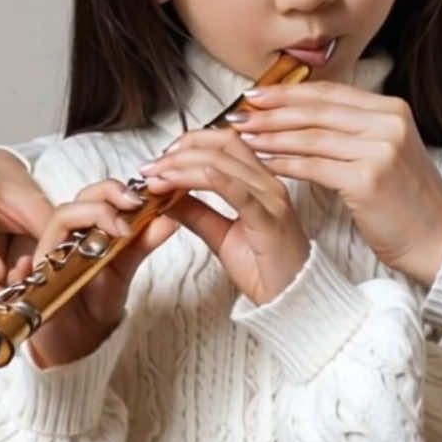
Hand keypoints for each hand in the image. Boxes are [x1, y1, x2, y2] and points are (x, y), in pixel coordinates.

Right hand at [26, 180, 177, 368]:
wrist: (81, 338)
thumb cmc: (97, 300)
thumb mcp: (126, 268)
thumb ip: (143, 242)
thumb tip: (172, 218)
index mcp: (85, 229)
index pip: (94, 196)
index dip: (116, 190)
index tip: (146, 195)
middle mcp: (63, 238)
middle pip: (76, 203)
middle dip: (105, 198)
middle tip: (134, 205)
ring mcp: (47, 260)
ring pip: (56, 225)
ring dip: (85, 218)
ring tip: (120, 231)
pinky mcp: (31, 286)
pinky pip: (21, 273)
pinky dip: (25, 267)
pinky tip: (41, 263)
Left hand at [140, 126, 308, 305]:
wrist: (291, 299)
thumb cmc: (264, 269)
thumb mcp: (220, 235)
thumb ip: (196, 212)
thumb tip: (166, 195)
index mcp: (259, 182)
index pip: (224, 144)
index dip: (189, 142)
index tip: (159, 158)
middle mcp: (267, 184)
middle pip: (222, 147)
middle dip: (180, 152)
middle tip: (150, 167)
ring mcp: (271, 201)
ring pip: (226, 166)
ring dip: (185, 167)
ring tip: (158, 177)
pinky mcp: (269, 222)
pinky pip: (244, 196)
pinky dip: (221, 181)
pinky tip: (201, 174)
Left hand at [232, 82, 441, 285]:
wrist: (437, 239)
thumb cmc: (406, 202)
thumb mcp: (387, 152)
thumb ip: (356, 130)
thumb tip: (308, 115)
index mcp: (391, 110)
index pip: (330, 93)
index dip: (288, 92)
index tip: (255, 94)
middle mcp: (388, 123)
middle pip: (317, 110)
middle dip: (272, 111)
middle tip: (238, 113)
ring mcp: (380, 149)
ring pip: (311, 136)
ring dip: (271, 136)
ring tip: (242, 137)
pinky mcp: (367, 179)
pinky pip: (314, 166)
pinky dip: (284, 163)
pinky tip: (261, 163)